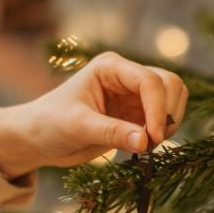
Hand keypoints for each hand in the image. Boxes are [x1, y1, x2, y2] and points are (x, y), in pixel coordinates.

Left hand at [0, 52, 188, 177]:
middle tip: (153, 142)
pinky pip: (166, 116)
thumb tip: (146, 141)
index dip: (157, 108)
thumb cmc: (50, 125)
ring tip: (149, 144)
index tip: (154, 138)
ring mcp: (134, 94)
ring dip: (170, 121)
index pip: (149, 80)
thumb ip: (112, 133)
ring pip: (173, 97)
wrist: (39, 139)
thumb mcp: (78, 127)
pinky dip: (164, 130)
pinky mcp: (139, 113)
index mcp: (110, 68)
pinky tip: (145, 145)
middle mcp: (126, 76)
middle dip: (167, 113)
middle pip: (169, 84)